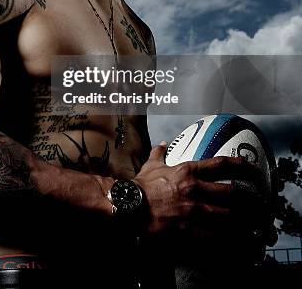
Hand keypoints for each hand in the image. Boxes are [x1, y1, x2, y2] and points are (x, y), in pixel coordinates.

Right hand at [134, 142, 266, 240]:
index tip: (249, 167)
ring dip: (241, 220)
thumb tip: (162, 144)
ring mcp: (194, 210)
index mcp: (187, 171)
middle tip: (256, 202)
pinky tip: (236, 242)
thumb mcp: (151, 166)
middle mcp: (195, 189)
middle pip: (229, 192)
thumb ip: (159, 154)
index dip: (238, 165)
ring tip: (252, 224)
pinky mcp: (190, 229)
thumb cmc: (141, 185)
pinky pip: (214, 236)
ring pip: (226, 215)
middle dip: (245, 198)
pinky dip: (227, 239)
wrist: (130, 206)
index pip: (218, 165)